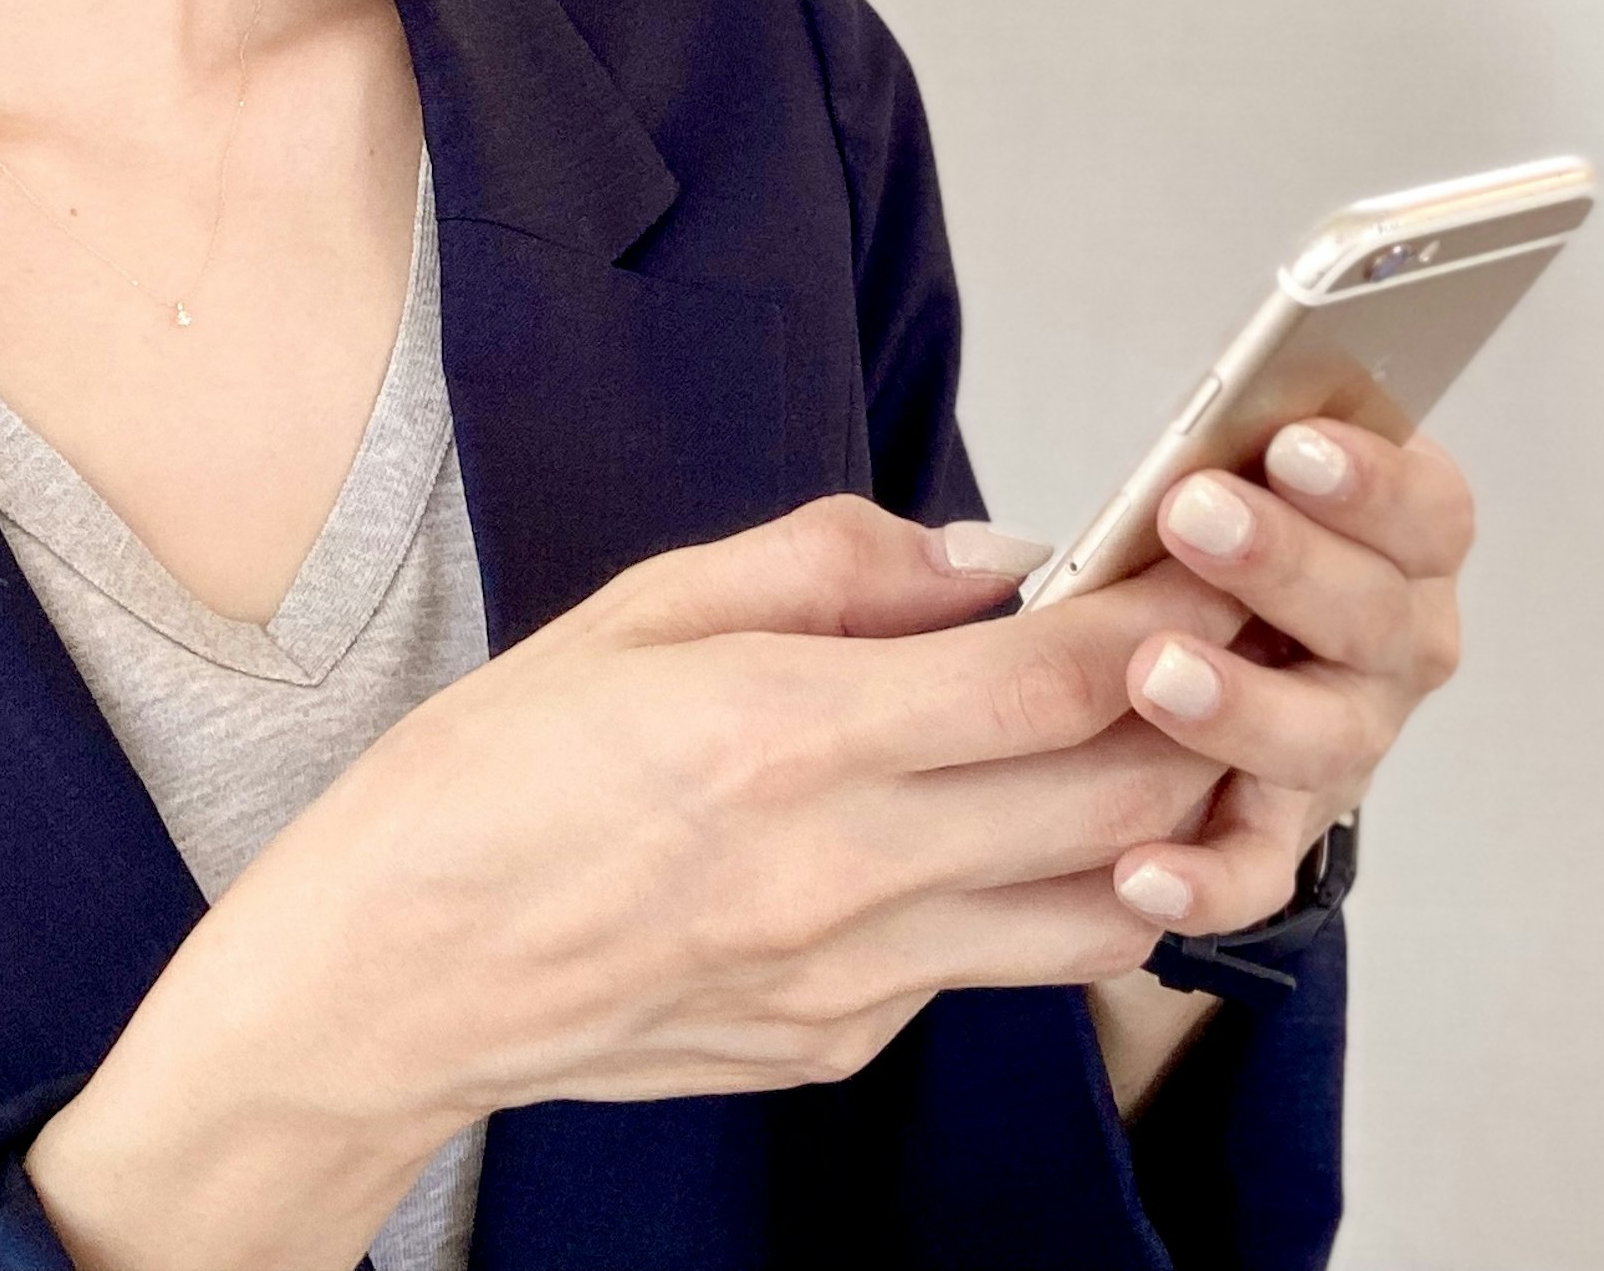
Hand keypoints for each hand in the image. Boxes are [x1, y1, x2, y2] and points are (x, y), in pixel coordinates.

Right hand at [29, 495, 1242, 1270]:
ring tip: (1139, 739)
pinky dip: (1030, 893)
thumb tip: (990, 556)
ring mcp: (851, 983)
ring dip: (1149, 825)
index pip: (1052, 681)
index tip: (1213, 562)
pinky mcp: (840, 1047)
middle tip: (1220, 640)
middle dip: (1199, 714)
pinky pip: (989, 965)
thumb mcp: (637, 611)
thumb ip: (830, 566)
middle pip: (1116, 803)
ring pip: (1096, 909)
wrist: (383, 982)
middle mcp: (840, 877)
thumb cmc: (485, 780)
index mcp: (785, 739)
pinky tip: (991, 828)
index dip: (1162, 616)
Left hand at [1102, 421, 1473, 936]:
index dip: (1371, 483)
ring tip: (1156, 672)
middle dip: (1285, 564)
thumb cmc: (1225, 537)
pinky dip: (1205, 880)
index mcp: (1407, 545)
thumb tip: (1189, 445)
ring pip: (1322, 740)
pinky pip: (1256, 869)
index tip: (1295, 446)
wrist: (1220, 652)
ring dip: (1243, 707)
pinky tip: (1142, 869)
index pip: (1428, 512)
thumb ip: (1233, 453)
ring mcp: (1348, 745)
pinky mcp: (1284, 830)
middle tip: (1195, 514)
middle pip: (1374, 617)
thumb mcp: (1242, 471)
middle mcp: (1397, 650)